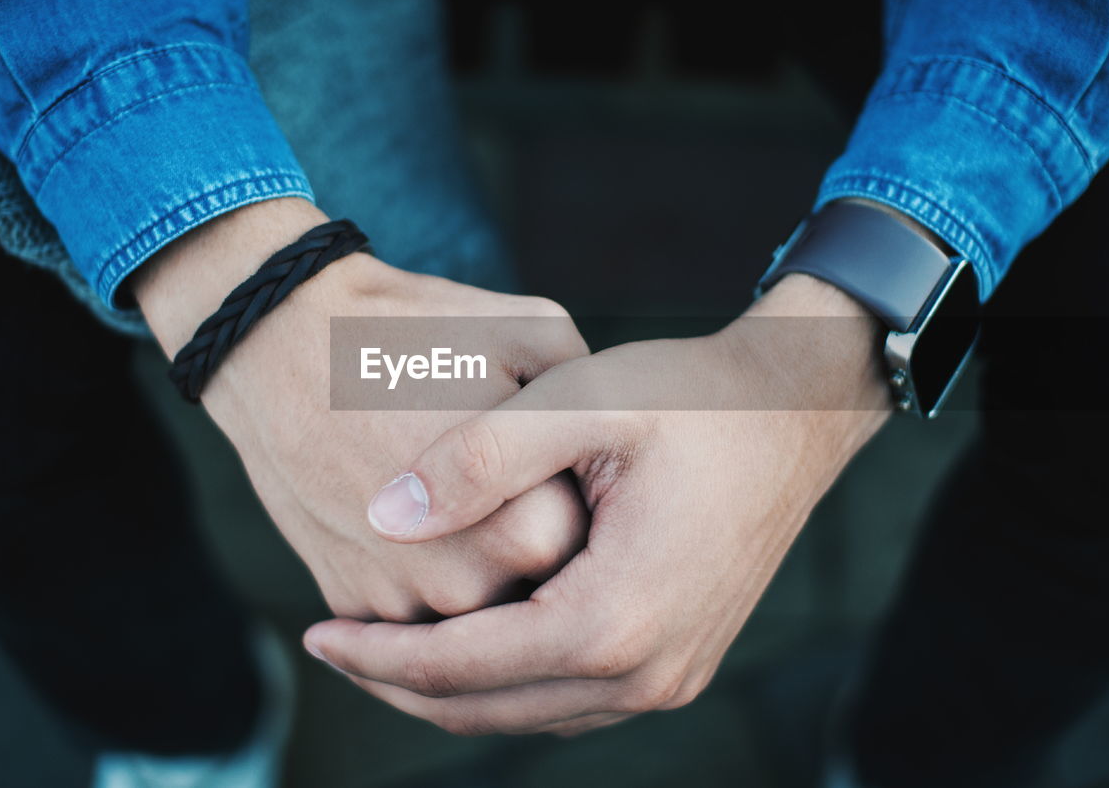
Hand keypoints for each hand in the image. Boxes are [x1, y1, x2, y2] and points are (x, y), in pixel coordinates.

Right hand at [134, 198, 590, 621]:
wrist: (278, 339)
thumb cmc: (414, 327)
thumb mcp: (536, 331)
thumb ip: (592, 403)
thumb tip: (615, 449)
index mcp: (527, 528)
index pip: (589, 547)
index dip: (578, 497)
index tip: (563, 459)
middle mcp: (465, 587)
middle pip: (535, 587)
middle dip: (531, 538)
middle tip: (517, 479)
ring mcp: (400, 605)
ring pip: (473, 609)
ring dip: (479, 566)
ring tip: (471, 494)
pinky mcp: (350, 604)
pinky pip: (415, 611)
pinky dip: (426, 573)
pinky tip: (424, 515)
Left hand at [303, 274, 890, 733]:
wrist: (796, 411)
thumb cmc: (690, 396)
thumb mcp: (580, 400)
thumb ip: (476, 457)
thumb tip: (380, 519)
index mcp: (613, 618)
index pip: (460, 667)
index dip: (376, 656)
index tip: (311, 632)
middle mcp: (645, 672)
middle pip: (486, 708)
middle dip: (399, 683)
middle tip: (332, 642)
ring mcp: (669, 677)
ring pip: (524, 713)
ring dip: (448, 686)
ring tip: (383, 642)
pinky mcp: (677, 663)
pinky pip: (565, 698)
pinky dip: (503, 679)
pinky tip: (465, 634)